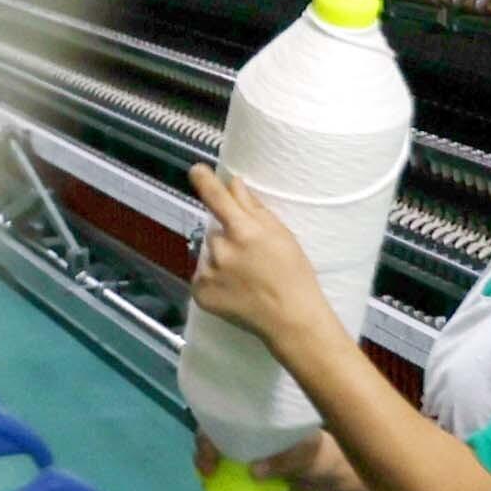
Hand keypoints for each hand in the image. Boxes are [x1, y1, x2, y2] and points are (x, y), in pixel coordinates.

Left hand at [182, 164, 334, 357]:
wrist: (290, 319)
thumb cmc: (294, 274)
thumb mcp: (282, 235)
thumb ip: (254, 208)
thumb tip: (234, 185)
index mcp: (244, 231)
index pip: (217, 198)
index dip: (205, 181)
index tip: (195, 170)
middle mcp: (222, 249)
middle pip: (216, 232)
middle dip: (229, 239)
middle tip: (253, 258)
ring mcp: (208, 272)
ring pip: (210, 255)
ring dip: (222, 261)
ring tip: (246, 278)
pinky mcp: (200, 292)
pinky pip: (202, 277)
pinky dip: (215, 281)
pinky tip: (235, 291)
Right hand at [194, 423, 367, 490]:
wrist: (328, 479)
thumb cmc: (321, 455)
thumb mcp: (306, 455)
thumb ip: (283, 462)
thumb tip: (254, 470)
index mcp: (263, 414)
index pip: (229, 408)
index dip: (213, 423)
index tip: (208, 443)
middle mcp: (251, 428)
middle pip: (216, 430)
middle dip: (205, 446)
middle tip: (207, 467)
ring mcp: (247, 449)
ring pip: (218, 451)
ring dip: (208, 463)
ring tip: (209, 478)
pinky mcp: (248, 469)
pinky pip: (227, 471)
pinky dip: (219, 479)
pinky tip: (216, 486)